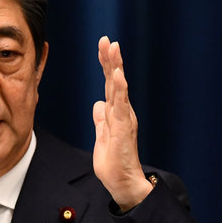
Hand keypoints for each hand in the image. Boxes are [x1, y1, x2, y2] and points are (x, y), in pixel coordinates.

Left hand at [92, 36, 152, 211]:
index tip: (103, 46)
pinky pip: (121, 105)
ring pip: (119, 88)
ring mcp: (123, 119)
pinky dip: (120, 89)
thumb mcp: (101, 137)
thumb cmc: (114, 162)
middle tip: (107, 40)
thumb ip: (100, 121)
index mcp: (115, 113)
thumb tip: (97, 105)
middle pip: (115, 81)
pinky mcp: (124, 128)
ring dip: (116, 68)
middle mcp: (121, 112)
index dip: (107, 65)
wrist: (122, 182)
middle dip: (111, 59)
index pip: (110, 84)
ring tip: (114, 49)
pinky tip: (118, 75)